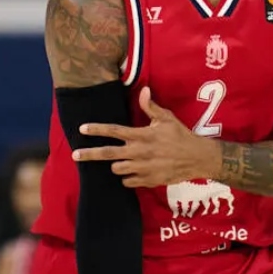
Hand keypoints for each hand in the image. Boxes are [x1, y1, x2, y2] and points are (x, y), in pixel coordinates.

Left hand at [74, 87, 219, 187]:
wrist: (197, 158)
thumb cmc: (181, 135)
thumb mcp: (167, 118)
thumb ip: (151, 107)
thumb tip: (144, 90)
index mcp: (142, 135)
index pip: (114, 131)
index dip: (96, 129)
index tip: (82, 129)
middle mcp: (139, 152)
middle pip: (108, 154)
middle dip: (89, 155)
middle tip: (75, 155)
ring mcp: (143, 168)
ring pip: (117, 169)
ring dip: (116, 165)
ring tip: (122, 160)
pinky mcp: (148, 181)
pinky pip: (128, 182)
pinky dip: (127, 178)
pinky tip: (134, 172)